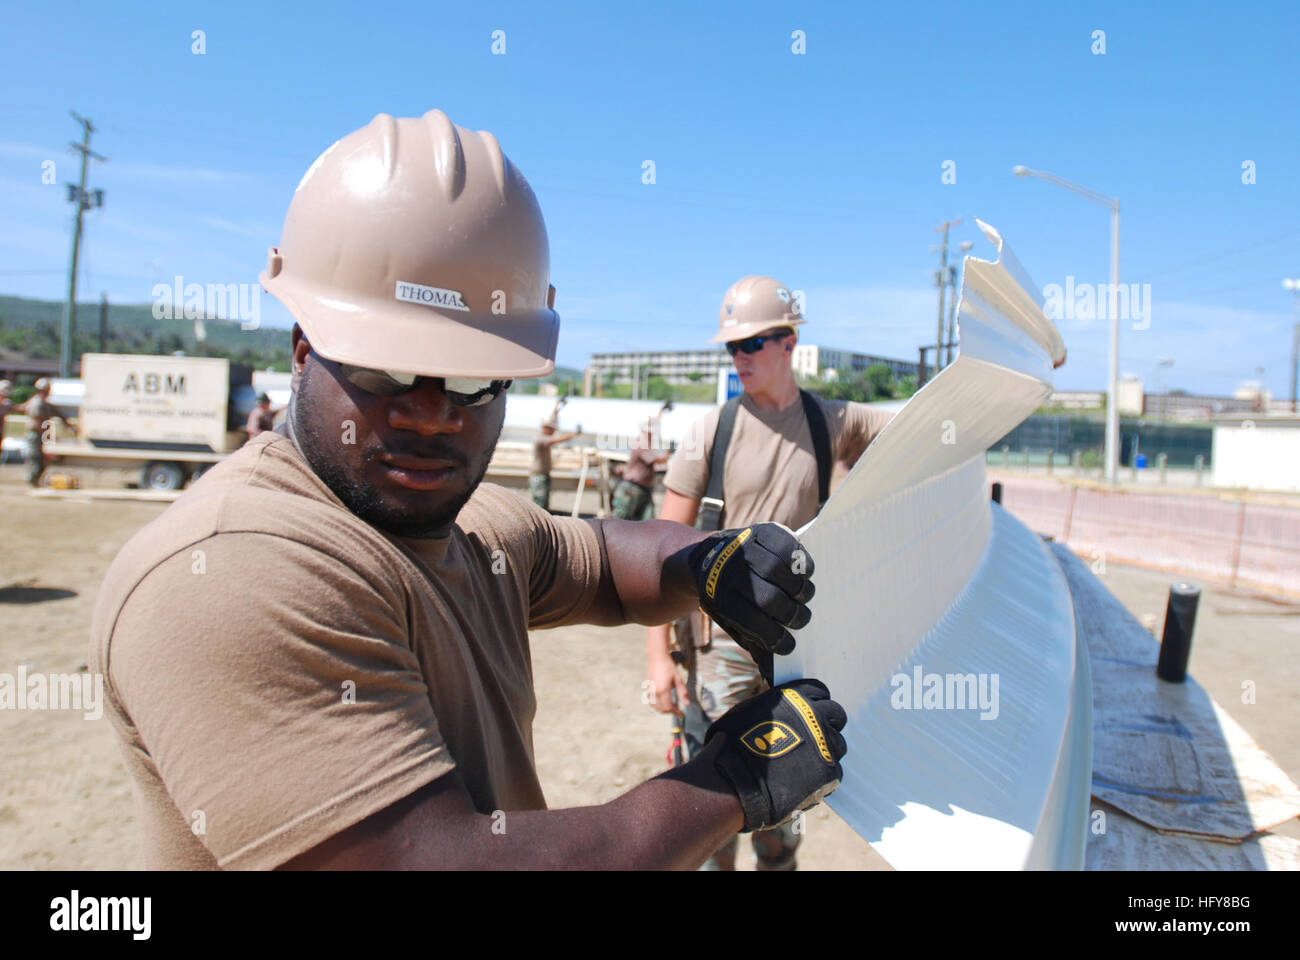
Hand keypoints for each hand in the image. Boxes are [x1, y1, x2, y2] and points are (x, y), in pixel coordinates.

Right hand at [646, 652, 688, 714]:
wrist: (656, 657)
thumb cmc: (668, 666)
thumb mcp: (678, 679)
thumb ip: (682, 693)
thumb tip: (687, 704)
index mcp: (663, 690)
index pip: (669, 707)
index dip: (676, 712)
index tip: (681, 715)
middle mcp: (655, 692)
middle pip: (661, 709)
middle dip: (670, 711)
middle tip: (677, 710)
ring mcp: (650, 690)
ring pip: (655, 706)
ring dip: (662, 708)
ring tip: (670, 706)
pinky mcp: (647, 688)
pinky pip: (651, 701)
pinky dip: (656, 704)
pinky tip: (661, 701)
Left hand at [687, 523, 813, 662]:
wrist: (706, 559)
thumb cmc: (727, 597)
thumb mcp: (729, 621)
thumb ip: (752, 642)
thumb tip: (771, 674)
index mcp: (722, 600)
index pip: (758, 625)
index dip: (778, 639)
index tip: (789, 645)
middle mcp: (732, 573)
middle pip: (773, 599)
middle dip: (793, 615)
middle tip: (800, 619)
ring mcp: (746, 549)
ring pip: (783, 572)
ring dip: (800, 589)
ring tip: (802, 596)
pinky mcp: (760, 531)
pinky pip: (789, 547)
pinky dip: (801, 562)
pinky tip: (801, 573)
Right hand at [706, 679, 846, 831]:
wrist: (732, 781)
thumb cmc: (731, 745)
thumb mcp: (749, 711)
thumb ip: (775, 707)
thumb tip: (785, 710)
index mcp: (795, 697)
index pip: (819, 690)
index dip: (814, 702)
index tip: (810, 712)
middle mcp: (814, 716)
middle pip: (836, 714)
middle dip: (827, 723)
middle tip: (813, 736)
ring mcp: (824, 744)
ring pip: (838, 743)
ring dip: (826, 749)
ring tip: (807, 761)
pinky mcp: (829, 772)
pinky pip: (834, 770)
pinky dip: (822, 774)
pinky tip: (805, 779)